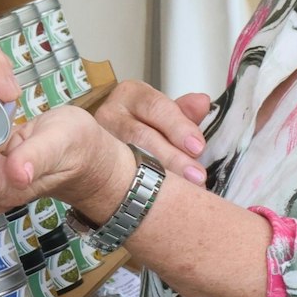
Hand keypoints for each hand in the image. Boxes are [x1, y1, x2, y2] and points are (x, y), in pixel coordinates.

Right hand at [96, 79, 211, 184]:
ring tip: (183, 191)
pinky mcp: (94, 167)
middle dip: (171, 157)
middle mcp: (109, 114)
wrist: (110, 156)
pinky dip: (141, 190)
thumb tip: (202, 102)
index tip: (197, 148)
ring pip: (126, 160)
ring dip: (158, 177)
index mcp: (130, 95)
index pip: (155, 107)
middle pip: (139, 135)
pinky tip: (159, 201)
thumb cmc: (146, 130)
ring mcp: (97, 141)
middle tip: (196, 176)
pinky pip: (117, 180)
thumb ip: (184, 113)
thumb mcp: (166, 119)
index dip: (178, 127)